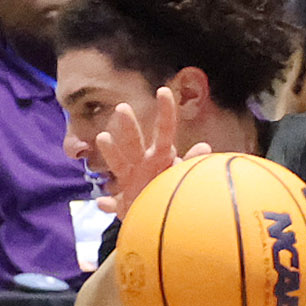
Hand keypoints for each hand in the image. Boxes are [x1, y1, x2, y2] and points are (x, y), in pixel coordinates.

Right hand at [91, 88, 210, 218]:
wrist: (163, 213)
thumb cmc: (175, 190)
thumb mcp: (183, 175)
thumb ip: (190, 162)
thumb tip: (204, 145)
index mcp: (161, 155)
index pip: (165, 129)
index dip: (165, 111)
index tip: (163, 91)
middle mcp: (143, 162)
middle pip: (134, 141)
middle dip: (128, 126)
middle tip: (122, 108)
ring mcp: (130, 180)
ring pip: (118, 163)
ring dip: (110, 150)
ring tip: (103, 138)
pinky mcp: (122, 199)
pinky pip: (113, 200)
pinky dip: (108, 204)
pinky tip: (101, 203)